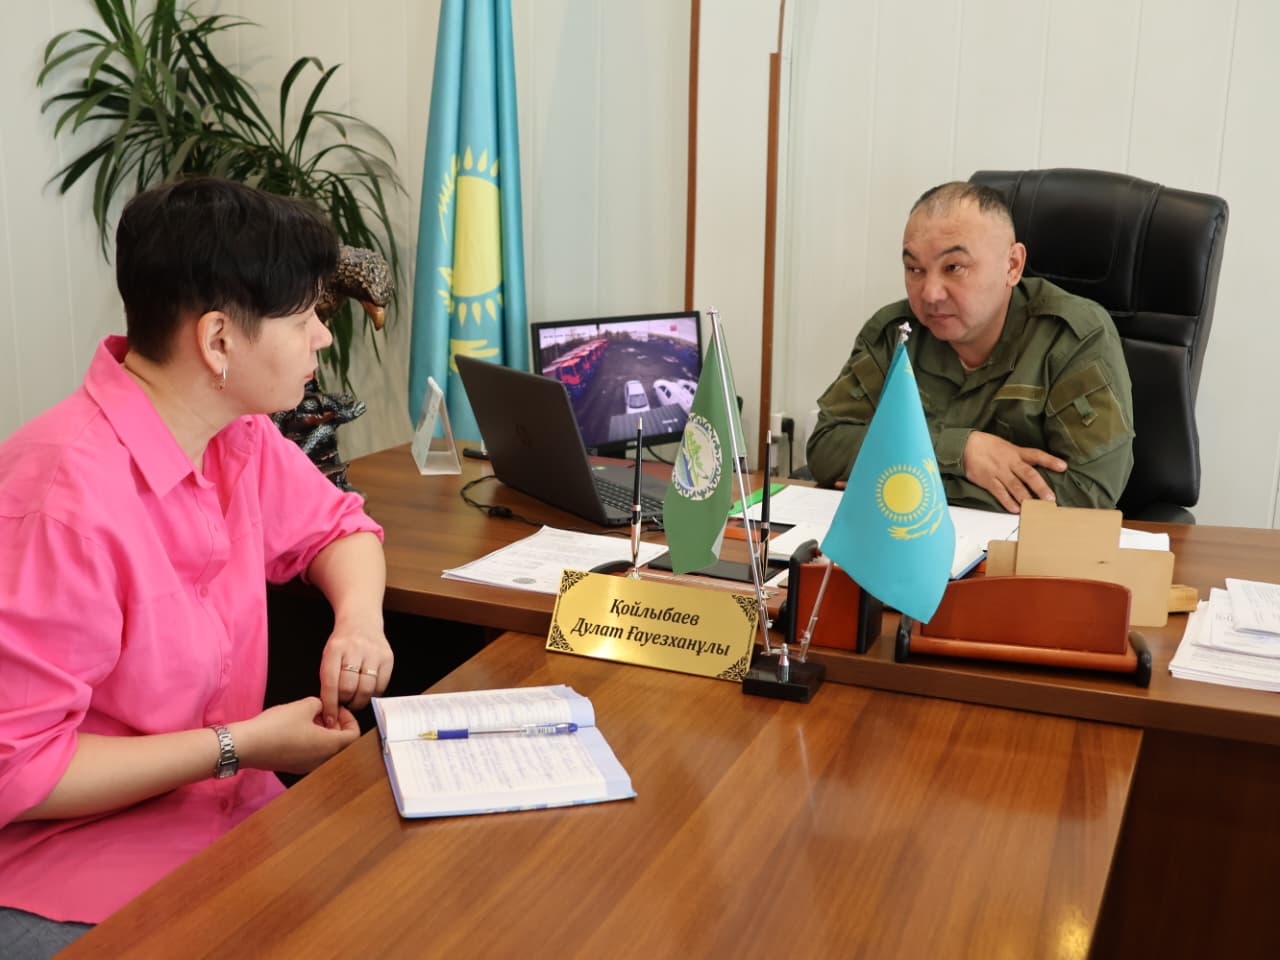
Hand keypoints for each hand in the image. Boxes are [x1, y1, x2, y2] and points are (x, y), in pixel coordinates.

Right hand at [230, 698, 359, 773]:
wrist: (246, 746)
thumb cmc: (277, 726)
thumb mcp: (303, 706)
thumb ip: (319, 704)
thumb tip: (320, 707)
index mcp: (329, 746)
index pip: (354, 735)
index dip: (349, 719)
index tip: (337, 708)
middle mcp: (322, 760)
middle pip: (341, 743)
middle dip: (335, 724)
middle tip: (323, 711)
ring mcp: (307, 766)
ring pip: (325, 749)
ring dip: (323, 732)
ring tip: (309, 717)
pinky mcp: (294, 766)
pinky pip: (312, 754)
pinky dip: (311, 741)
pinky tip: (297, 728)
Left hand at [319, 616, 392, 724]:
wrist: (362, 620)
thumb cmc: (343, 642)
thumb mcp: (329, 655)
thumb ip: (329, 678)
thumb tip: (330, 709)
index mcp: (335, 649)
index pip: (330, 683)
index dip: (329, 705)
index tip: (329, 717)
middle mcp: (355, 649)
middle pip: (349, 688)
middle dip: (344, 702)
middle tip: (343, 703)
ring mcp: (373, 652)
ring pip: (366, 689)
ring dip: (359, 701)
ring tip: (354, 699)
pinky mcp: (388, 657)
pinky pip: (381, 686)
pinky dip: (373, 694)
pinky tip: (367, 690)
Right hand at [962, 431, 1066, 512]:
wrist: (965, 446)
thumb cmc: (986, 445)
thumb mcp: (1006, 446)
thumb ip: (1019, 456)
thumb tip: (1033, 468)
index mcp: (1016, 452)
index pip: (1036, 455)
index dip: (1050, 461)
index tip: (1063, 467)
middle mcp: (1009, 462)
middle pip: (1028, 474)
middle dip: (1040, 487)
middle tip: (1050, 498)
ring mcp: (999, 472)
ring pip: (1015, 486)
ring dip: (1026, 497)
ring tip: (1035, 507)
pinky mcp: (988, 480)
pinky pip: (999, 492)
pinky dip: (1007, 502)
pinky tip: (1015, 509)